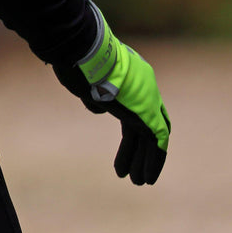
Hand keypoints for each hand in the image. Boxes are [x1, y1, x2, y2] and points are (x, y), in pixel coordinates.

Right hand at [54, 1, 169, 185]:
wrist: (82, 50)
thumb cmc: (75, 61)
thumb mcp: (84, 80)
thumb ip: (95, 95)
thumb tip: (100, 108)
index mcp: (130, 75)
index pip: (138, 105)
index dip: (133, 128)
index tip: (127, 145)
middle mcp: (144, 86)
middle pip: (147, 123)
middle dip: (141, 147)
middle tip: (135, 169)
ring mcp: (147, 99)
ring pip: (152, 135)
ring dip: (145, 160)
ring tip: (139, 182)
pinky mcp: (146, 113)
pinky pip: (155, 142)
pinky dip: (151, 161)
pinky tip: (143, 178)